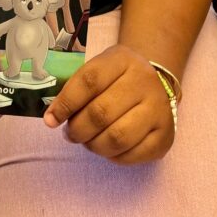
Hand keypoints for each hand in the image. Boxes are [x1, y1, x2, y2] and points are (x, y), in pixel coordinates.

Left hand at [43, 45, 174, 163]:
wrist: (156, 82)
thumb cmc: (119, 77)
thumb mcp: (100, 68)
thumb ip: (77, 88)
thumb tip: (51, 117)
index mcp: (123, 59)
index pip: (89, 81)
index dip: (66, 103)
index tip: (50, 119)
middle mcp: (145, 82)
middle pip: (101, 113)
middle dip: (78, 129)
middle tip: (70, 134)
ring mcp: (158, 110)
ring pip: (116, 138)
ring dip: (93, 145)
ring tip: (87, 141)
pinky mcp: (165, 136)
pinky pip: (131, 155)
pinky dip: (112, 156)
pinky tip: (107, 147)